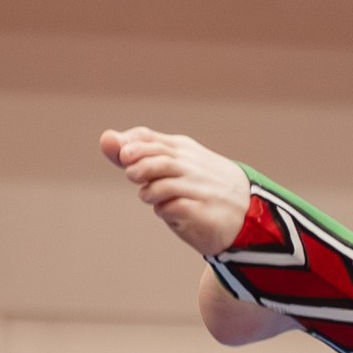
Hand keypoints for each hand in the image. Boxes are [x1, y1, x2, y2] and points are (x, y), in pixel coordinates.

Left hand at [99, 127, 253, 255]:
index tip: (124, 158)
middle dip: (137, 167)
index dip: (129, 147)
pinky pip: (173, 209)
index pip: (148, 139)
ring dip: (148, 192)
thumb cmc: (201, 187)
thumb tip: (105, 138)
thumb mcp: (173, 165)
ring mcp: (199, 189)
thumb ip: (139, 154)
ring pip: (160, 185)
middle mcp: (192, 166)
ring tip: (151, 196)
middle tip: (133, 176)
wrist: (247, 214)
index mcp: (183, 149)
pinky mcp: (202, 213)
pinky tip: (169, 212)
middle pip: (155, 159)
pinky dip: (164, 211)